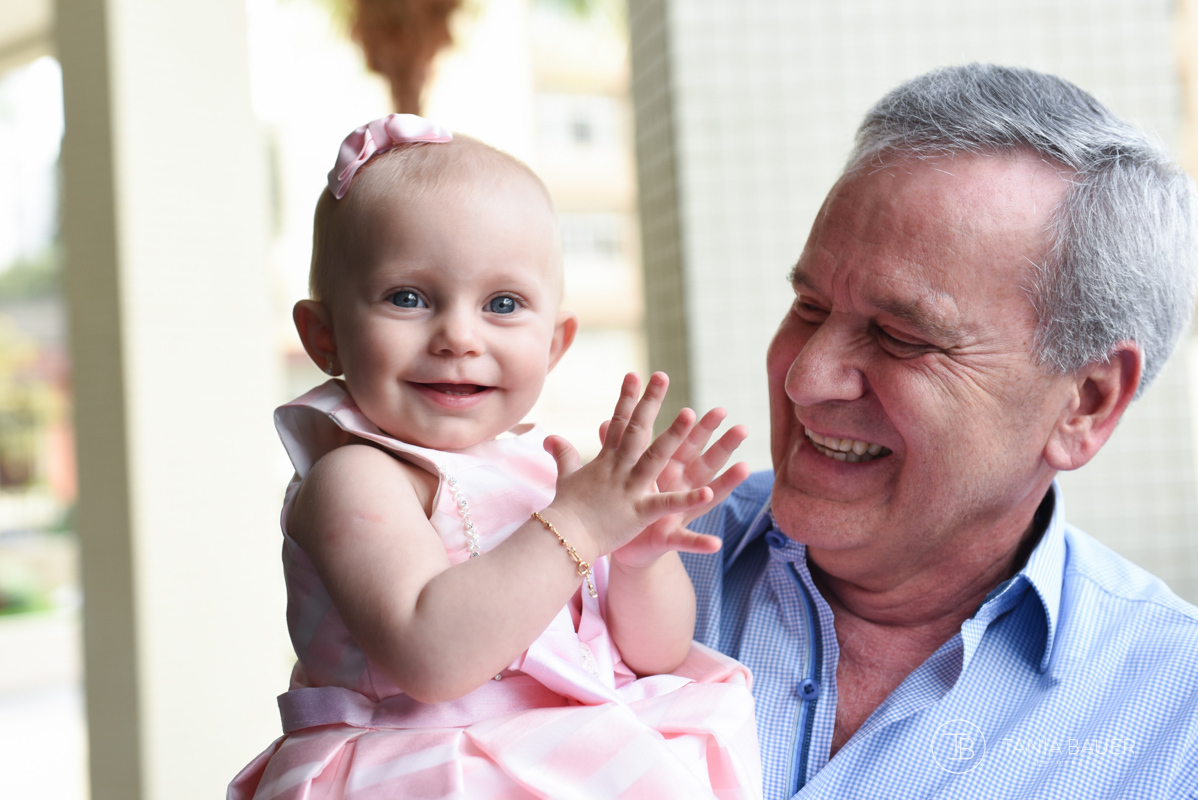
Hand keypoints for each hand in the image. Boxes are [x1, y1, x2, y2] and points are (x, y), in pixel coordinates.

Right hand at [541, 372, 715, 559]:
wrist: (561, 539)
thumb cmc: (565, 510)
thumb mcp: (566, 478)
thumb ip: (563, 455)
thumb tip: (549, 438)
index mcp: (606, 460)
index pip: (618, 422)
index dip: (627, 398)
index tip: (635, 374)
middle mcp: (619, 469)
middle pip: (637, 429)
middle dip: (650, 402)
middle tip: (662, 376)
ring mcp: (629, 489)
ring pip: (655, 457)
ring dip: (673, 436)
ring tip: (691, 415)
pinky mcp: (639, 513)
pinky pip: (666, 504)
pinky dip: (687, 499)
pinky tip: (710, 491)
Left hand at [609, 406, 749, 569]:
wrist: (626, 543)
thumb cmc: (629, 504)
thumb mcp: (626, 474)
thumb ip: (619, 448)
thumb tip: (603, 421)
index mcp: (667, 471)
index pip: (686, 444)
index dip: (699, 428)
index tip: (717, 410)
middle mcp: (680, 490)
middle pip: (705, 463)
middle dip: (723, 447)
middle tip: (742, 429)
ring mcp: (679, 514)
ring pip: (707, 496)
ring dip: (726, 484)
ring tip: (745, 469)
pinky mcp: (670, 538)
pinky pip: (686, 540)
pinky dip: (701, 543)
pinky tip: (716, 544)